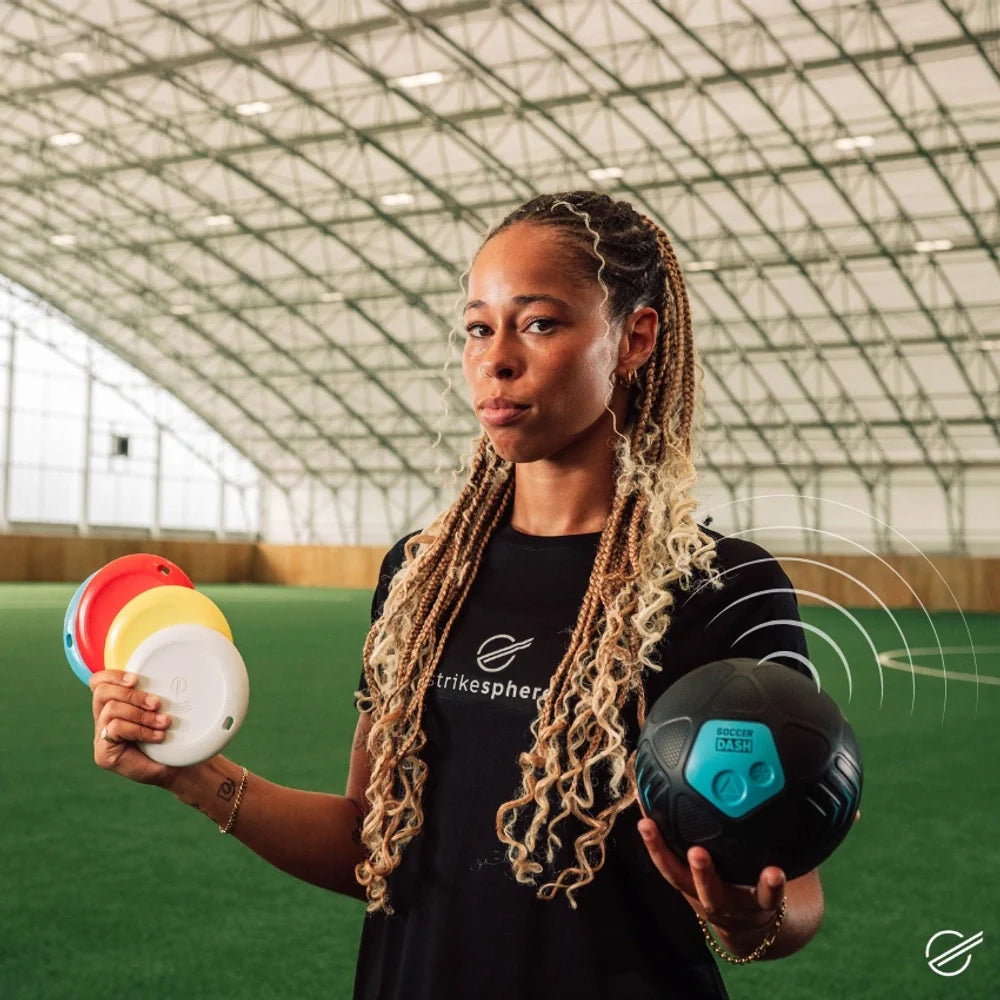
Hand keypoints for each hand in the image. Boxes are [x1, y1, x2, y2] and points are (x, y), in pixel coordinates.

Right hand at [90, 670, 178, 787]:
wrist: (178, 768)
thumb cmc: (172, 737)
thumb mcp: (161, 710)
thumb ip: (152, 694)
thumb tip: (165, 670)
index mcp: (113, 705)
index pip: (98, 682)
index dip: (113, 675)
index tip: (136, 679)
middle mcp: (102, 720)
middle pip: (102, 693)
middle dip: (133, 695)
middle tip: (157, 703)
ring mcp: (100, 738)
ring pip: (111, 710)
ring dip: (141, 714)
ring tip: (164, 722)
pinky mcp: (103, 753)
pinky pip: (115, 729)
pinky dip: (140, 730)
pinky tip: (158, 736)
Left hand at [637, 808, 859, 938]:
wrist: (748, 927)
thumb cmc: (773, 886)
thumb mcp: (797, 870)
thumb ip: (815, 840)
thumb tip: (855, 808)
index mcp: (756, 903)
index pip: (766, 899)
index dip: (769, 889)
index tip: (775, 872)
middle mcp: (725, 904)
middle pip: (713, 896)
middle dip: (705, 878)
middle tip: (698, 852)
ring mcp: (697, 895)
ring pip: (675, 879)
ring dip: (661, 853)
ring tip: (648, 824)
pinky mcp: (678, 881)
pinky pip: (661, 858)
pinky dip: (650, 835)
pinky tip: (639, 801)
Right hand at [637, 818, 783, 936]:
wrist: (745, 924)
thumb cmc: (716, 880)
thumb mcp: (696, 862)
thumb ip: (683, 829)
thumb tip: (664, 786)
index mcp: (688, 882)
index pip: (665, 862)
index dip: (653, 844)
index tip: (644, 823)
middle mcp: (707, 895)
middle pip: (693, 884)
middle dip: (693, 869)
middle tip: (695, 851)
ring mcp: (733, 903)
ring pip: (727, 893)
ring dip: (731, 881)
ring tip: (729, 861)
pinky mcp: (761, 906)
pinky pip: (768, 897)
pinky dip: (772, 884)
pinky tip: (776, 870)